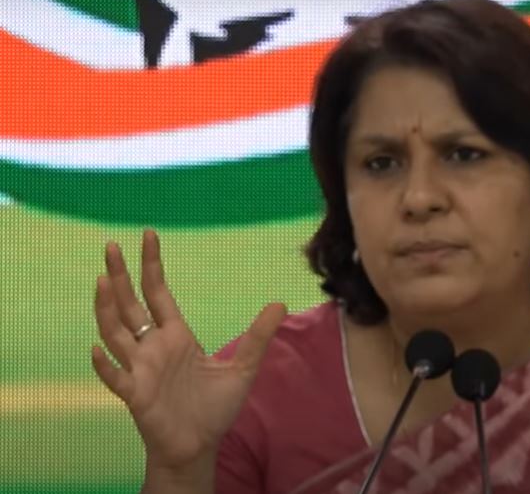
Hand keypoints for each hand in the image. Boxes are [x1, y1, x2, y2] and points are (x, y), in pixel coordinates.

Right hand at [91, 229, 284, 469]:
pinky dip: (104, 364)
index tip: (148, 235)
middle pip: (130, 305)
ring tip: (102, 280)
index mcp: (177, 336)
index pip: (158, 293)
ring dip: (107, 309)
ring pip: (116, 333)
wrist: (199, 446)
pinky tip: (98, 347)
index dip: (152, 265)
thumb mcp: (243, 369)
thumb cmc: (214, 408)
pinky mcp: (135, 395)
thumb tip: (280, 304)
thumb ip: (258, 337)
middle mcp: (154, 347)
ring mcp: (141, 369)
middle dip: (120, 276)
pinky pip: (115, 377)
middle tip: (111, 246)